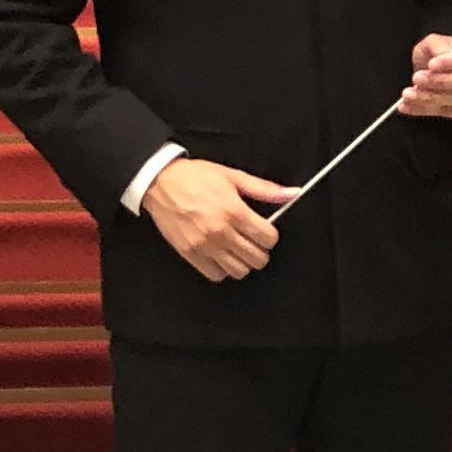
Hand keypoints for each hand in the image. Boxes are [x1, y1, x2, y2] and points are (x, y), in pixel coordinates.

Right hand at [142, 158, 296, 280]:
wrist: (159, 182)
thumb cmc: (195, 177)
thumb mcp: (233, 177)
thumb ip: (265, 189)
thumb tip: (291, 194)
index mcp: (234, 211)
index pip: (268, 238)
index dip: (270, 235)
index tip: (264, 231)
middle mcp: (220, 231)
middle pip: (257, 259)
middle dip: (260, 250)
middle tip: (252, 240)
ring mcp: (204, 246)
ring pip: (239, 271)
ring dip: (243, 262)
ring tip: (237, 248)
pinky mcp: (190, 254)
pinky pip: (215, 275)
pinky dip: (222, 270)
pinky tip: (221, 256)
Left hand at [400, 33, 451, 118]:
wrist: (433, 67)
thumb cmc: (436, 52)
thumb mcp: (434, 42)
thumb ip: (437, 46)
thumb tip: (438, 58)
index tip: (431, 64)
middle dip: (440, 81)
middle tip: (417, 78)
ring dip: (428, 97)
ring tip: (407, 93)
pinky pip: (441, 111)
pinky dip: (421, 109)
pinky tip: (405, 105)